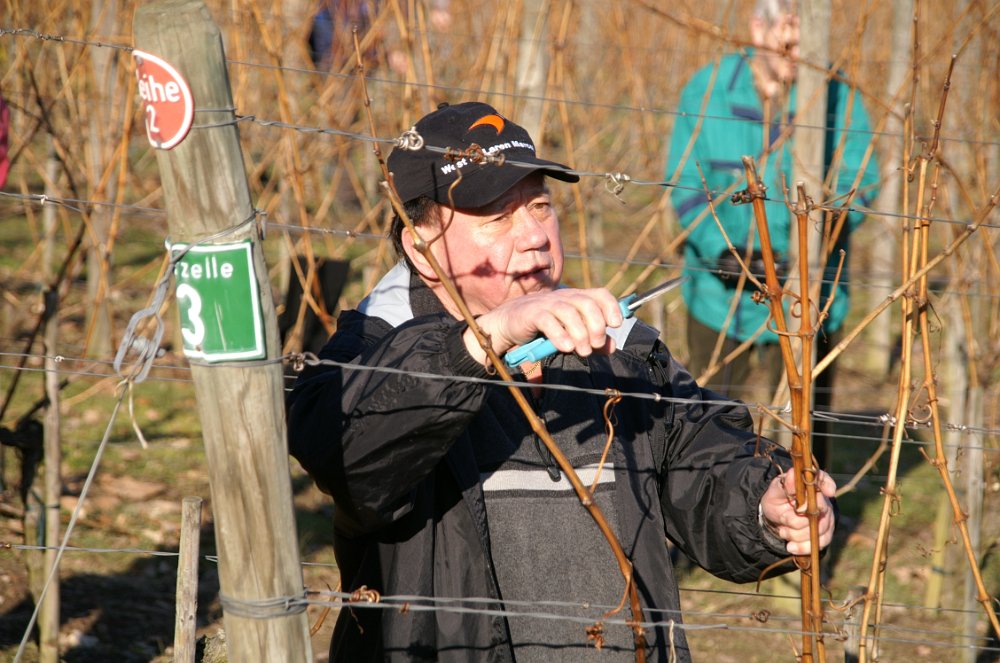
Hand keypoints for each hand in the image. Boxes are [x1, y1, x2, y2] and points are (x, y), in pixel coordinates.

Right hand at [464, 288, 622, 365]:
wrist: (508, 325)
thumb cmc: (542, 328)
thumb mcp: (571, 334)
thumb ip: (592, 339)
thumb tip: (612, 347)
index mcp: (575, 298)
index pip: (599, 294)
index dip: (611, 307)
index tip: (615, 325)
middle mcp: (563, 297)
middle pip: (587, 304)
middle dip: (596, 327)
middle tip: (594, 346)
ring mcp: (546, 303)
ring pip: (569, 312)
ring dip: (580, 334)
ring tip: (582, 351)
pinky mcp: (531, 313)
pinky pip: (548, 321)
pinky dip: (559, 334)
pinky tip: (565, 347)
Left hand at [759, 468, 835, 555]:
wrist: (777, 519)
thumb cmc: (778, 500)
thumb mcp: (775, 491)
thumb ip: (785, 484)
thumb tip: (793, 474)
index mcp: (811, 485)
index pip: (823, 480)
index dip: (827, 485)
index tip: (827, 492)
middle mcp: (823, 500)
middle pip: (819, 511)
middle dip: (798, 519)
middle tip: (783, 519)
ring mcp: (827, 518)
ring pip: (818, 529)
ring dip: (797, 534)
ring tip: (783, 531)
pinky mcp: (826, 534)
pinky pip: (820, 543)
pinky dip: (802, 547)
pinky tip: (790, 546)